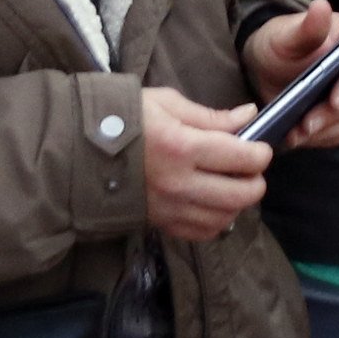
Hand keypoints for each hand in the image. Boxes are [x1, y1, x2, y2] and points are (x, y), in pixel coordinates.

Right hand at [136, 86, 273, 240]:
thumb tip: (248, 116)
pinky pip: (201, 233)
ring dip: (238, 202)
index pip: (241, 158)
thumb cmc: (124, 120)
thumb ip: (211, 116)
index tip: (260, 147)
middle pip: (239, 195)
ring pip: (224, 218)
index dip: (261, 154)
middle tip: (251, 169)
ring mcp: (168, 208)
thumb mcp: (166, 104)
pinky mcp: (159, 224)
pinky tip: (214, 203)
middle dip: (256, 181)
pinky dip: (216, 221)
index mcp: (182, 147)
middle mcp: (178, 183)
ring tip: (233, 184)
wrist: (77, 153)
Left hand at [239, 0, 338, 153]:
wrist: (272, 68)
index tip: (334, 99)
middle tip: (306, 126)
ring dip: (329, 128)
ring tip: (297, 135)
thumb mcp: (287, 35)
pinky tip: (304, 138)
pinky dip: (326, 136)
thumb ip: (306, 27)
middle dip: (335, 113)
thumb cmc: (282, 43)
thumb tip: (321, 5)